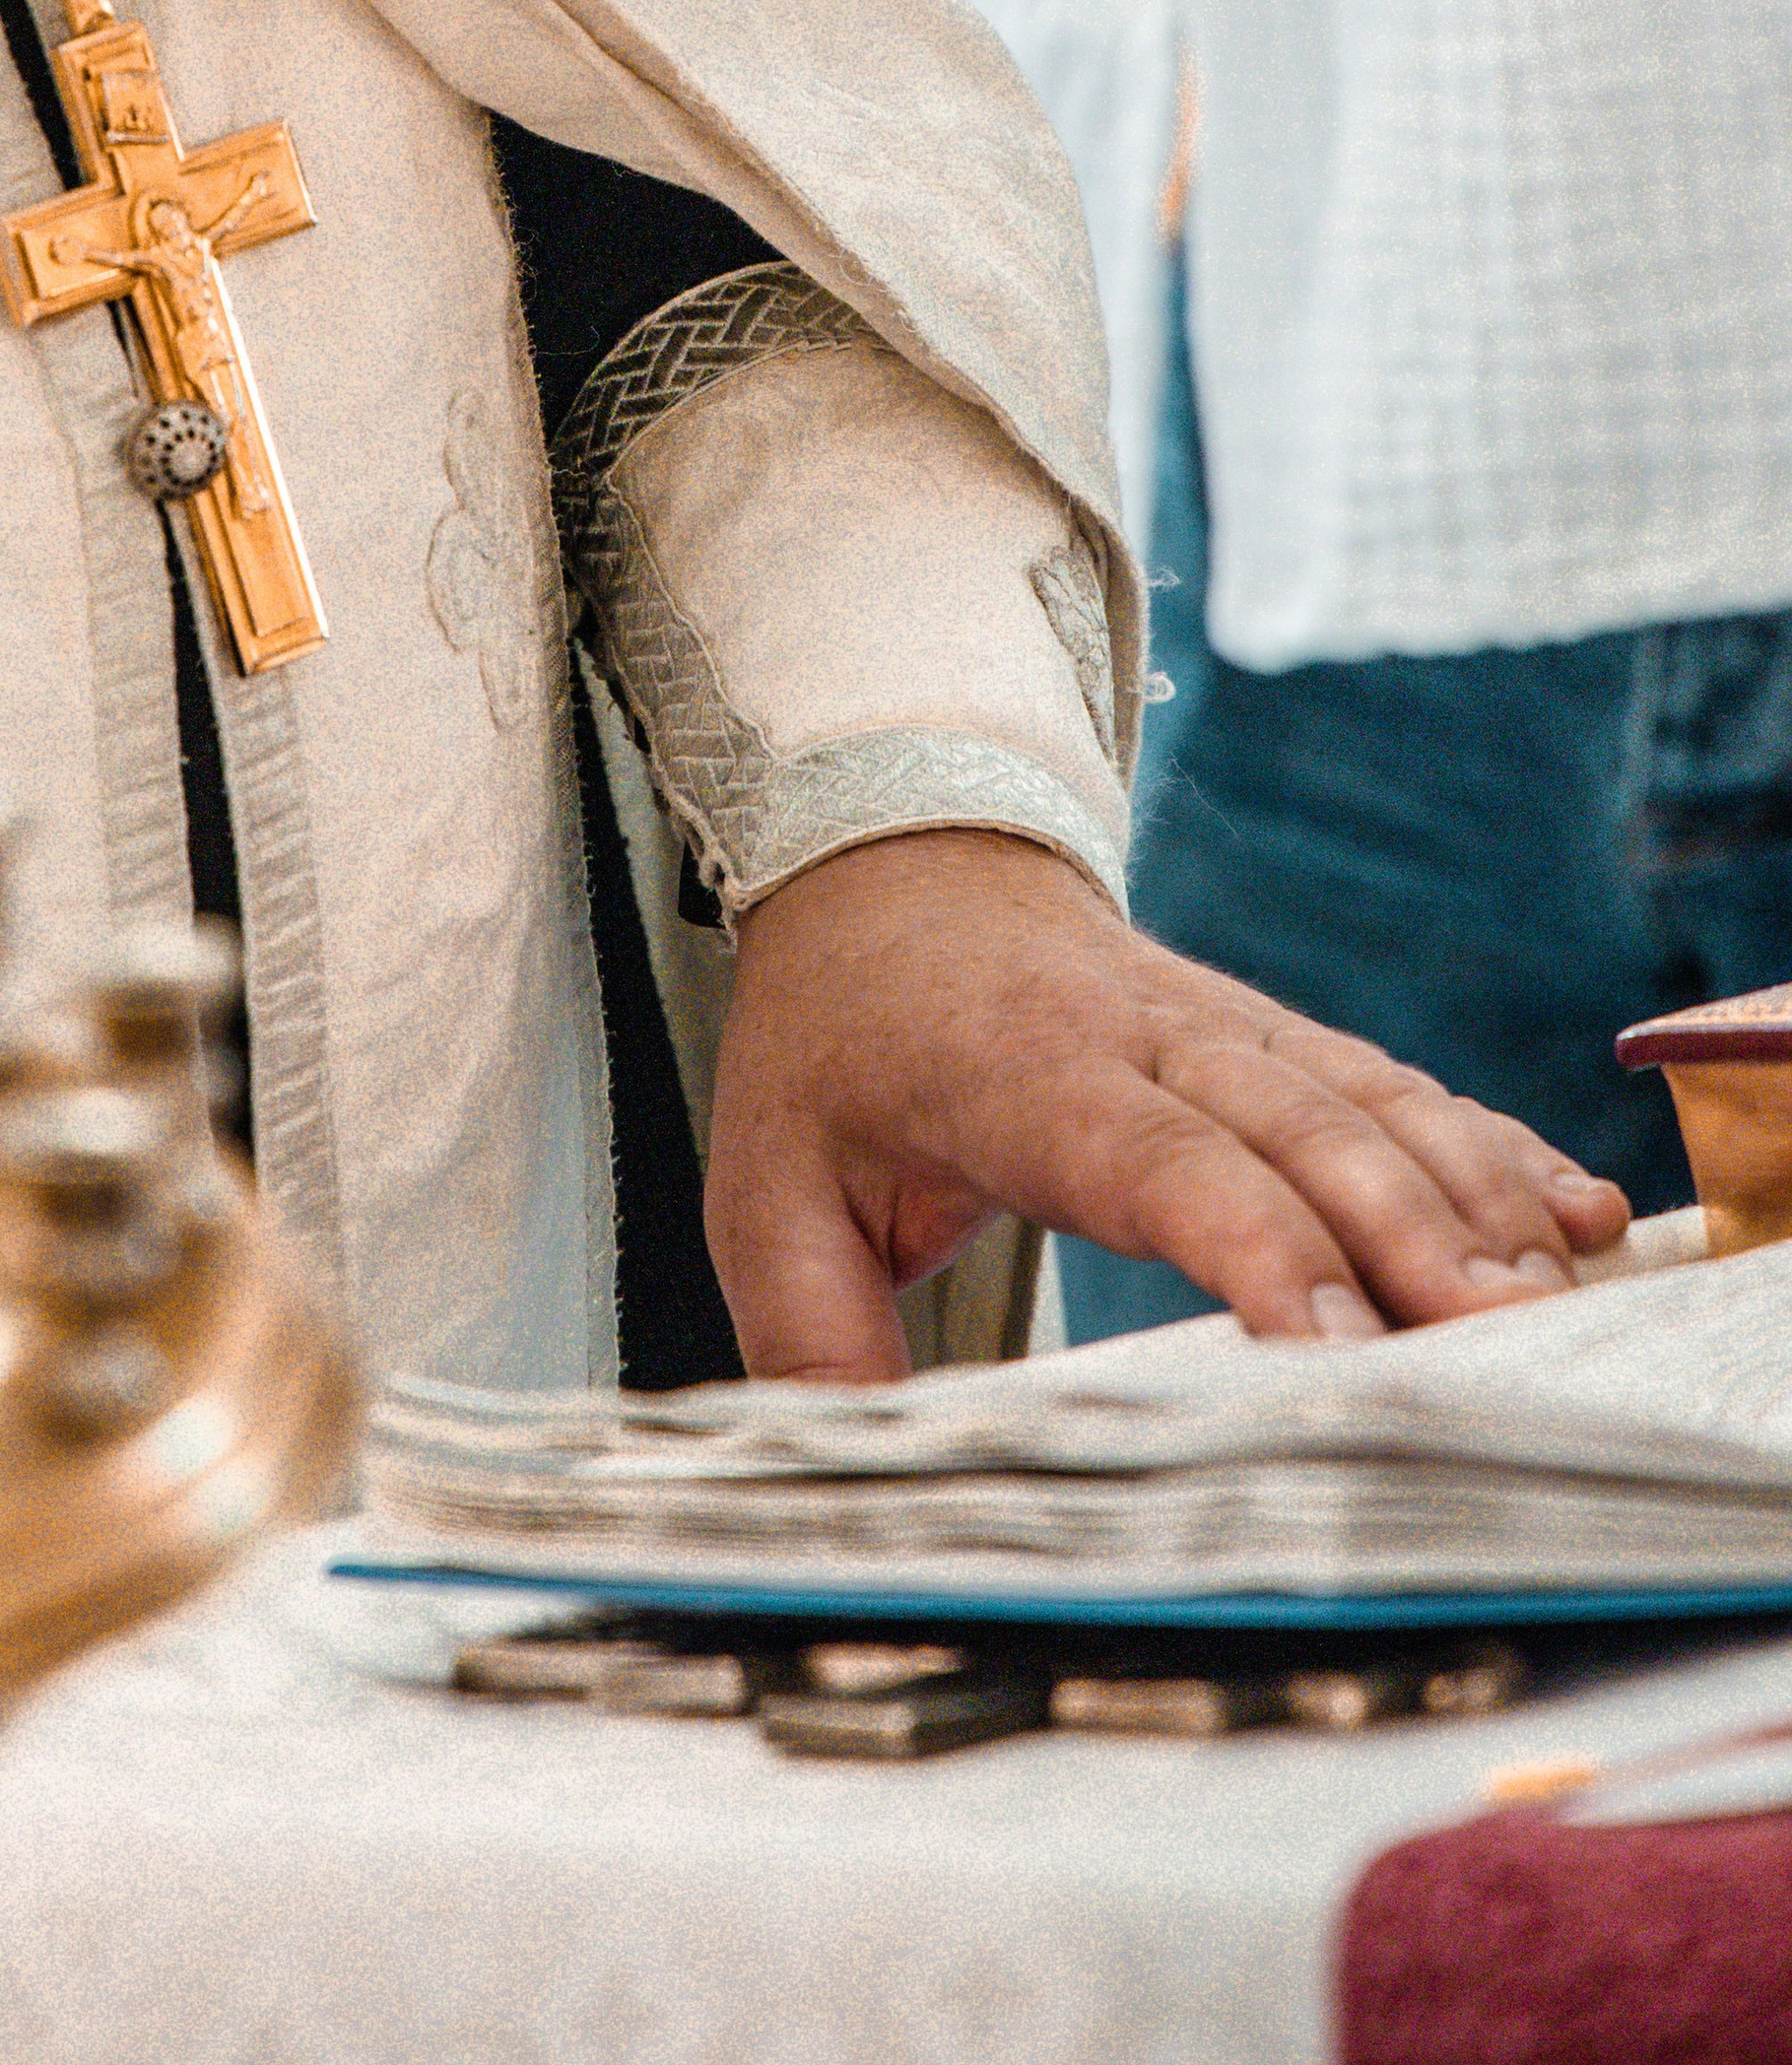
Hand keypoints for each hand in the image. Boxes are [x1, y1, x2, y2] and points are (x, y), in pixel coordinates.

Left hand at [703, 829, 1631, 1379]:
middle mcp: (1144, 1036)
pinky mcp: (1272, 1035)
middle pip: (1298, 1131)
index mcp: (1022, 1076)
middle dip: (1404, 1235)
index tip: (1334, 1340)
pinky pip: (1392, 1084)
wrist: (887, 862)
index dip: (1255, 1243)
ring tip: (1555, 1297)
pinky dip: (1488, 1146)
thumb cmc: (832, 1044)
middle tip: (1494, 1346)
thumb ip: (810, 1331)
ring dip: (1469, 1195)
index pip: (1157, 1159)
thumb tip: (854, 1478)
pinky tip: (1576, 1209)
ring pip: (1367, 1100)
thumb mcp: (763, 1180)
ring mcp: (1222, 1024)